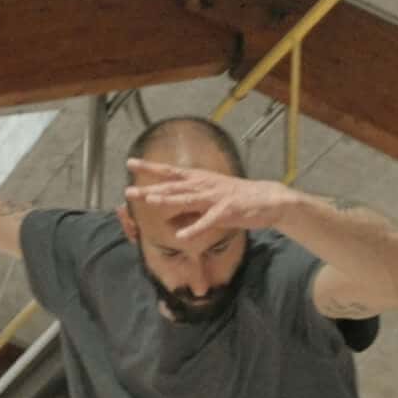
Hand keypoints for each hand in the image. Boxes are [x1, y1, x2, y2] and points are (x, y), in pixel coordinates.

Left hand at [124, 158, 289, 244]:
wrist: (268, 199)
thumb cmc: (237, 200)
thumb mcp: (209, 202)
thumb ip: (190, 210)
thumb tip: (170, 219)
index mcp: (199, 179)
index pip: (170, 172)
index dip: (150, 168)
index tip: (130, 163)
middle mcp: (204, 184)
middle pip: (173, 185)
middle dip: (150, 187)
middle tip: (128, 190)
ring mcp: (215, 197)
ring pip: (187, 198)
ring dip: (168, 199)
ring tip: (149, 200)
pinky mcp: (227, 211)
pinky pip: (207, 221)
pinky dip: (194, 227)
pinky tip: (180, 234)